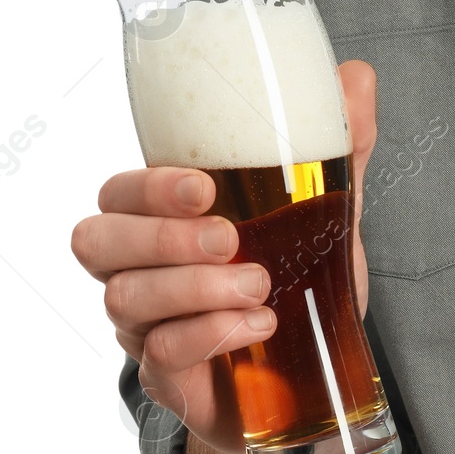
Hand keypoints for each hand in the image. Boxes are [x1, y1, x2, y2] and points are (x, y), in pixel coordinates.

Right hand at [72, 61, 378, 450]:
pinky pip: (160, 355)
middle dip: (162, 237)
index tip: (205, 187)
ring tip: (260, 286)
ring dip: (194, 289)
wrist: (312, 376)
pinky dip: (209, 334)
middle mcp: (140, 270)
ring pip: (126, 299)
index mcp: (166, 220)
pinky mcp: (168, 377)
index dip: (147, 187)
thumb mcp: (328, 213)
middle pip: (98, 242)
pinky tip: (257, 326)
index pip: (118, 193)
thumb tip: (356, 75)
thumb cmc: (300, 282)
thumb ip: (339, 148)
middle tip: (230, 241)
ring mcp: (147, 327)